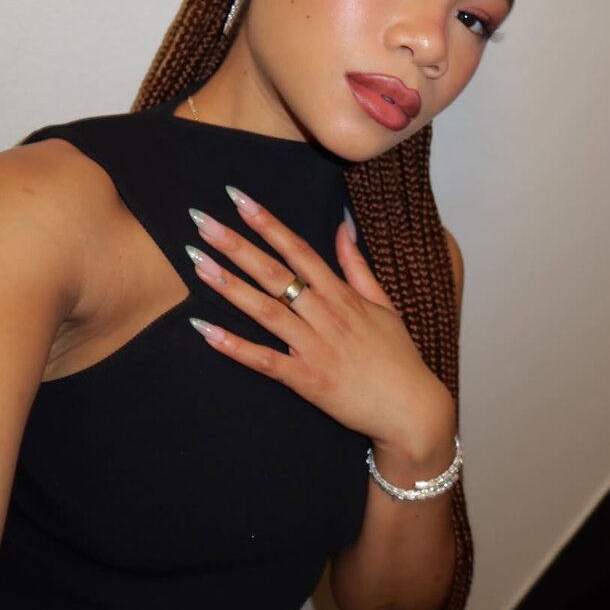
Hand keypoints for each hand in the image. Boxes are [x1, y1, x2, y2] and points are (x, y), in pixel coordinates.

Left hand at [186, 186, 454, 461]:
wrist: (412, 410)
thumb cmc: (398, 357)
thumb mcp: (383, 304)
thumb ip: (357, 266)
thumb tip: (343, 226)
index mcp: (341, 295)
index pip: (298, 250)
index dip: (267, 223)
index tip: (239, 199)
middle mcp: (325, 315)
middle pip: (274, 273)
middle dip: (236, 245)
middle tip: (201, 221)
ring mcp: (314, 347)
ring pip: (265, 310)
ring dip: (229, 286)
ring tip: (197, 263)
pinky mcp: (307, 380)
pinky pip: (265, 360)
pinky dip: (235, 346)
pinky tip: (206, 331)